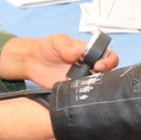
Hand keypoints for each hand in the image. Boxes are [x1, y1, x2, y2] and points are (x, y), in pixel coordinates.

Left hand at [0, 34, 119, 87]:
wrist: (31, 62)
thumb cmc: (46, 47)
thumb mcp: (56, 41)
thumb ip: (67, 46)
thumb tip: (78, 52)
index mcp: (90, 53)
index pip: (108, 56)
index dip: (108, 61)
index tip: (98, 65)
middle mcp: (89, 67)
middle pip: (108, 74)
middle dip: (107, 77)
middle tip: (94, 78)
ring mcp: (82, 80)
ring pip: (98, 87)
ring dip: (96, 89)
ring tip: (85, 88)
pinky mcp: (74, 92)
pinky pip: (83, 97)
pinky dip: (84, 98)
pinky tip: (78, 96)